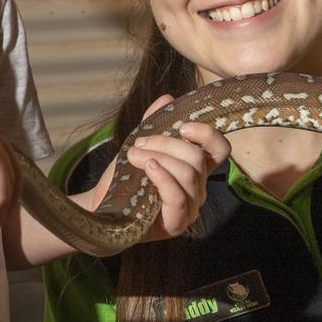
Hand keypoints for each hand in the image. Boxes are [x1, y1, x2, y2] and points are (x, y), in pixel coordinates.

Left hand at [91, 95, 229, 240]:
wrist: (102, 205)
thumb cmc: (124, 177)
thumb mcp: (138, 144)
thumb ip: (154, 123)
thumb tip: (167, 98)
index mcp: (195, 168)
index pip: (220, 149)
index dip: (208, 134)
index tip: (183, 127)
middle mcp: (198, 188)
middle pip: (197, 157)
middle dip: (166, 143)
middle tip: (138, 143)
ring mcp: (190, 208)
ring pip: (188, 174)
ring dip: (158, 157)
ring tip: (134, 155)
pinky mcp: (177, 224)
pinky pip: (178, 196)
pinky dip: (163, 177)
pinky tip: (148, 167)